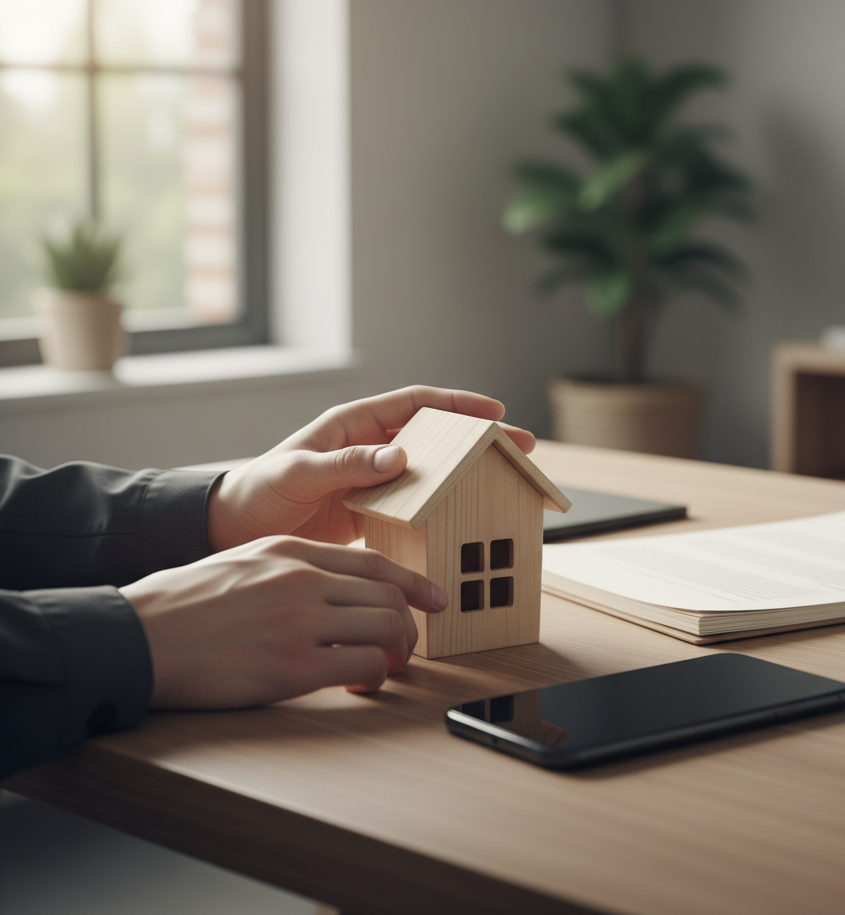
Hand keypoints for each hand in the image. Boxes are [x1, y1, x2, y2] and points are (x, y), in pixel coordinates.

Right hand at [120, 536, 448, 707]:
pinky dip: (373, 679)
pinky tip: (357, 686)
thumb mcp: (246, 562)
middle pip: (389, 597)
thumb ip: (293, 566)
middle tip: (404, 648)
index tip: (435, 598)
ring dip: (397, 654)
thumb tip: (334, 584)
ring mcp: (302, 620)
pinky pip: (363, 666)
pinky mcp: (293, 665)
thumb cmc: (186, 603)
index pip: (375, 564)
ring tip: (382, 670)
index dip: (413, 584)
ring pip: (386, 628)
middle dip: (409, 626)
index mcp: (293, 551)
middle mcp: (305, 579)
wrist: (141, 634)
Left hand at [206, 386, 535, 550]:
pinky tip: (464, 521)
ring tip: (505, 483)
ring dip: (467, 475)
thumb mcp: (297, 473)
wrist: (232, 532)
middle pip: (437, 436)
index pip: (417, 404)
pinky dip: (443, 511)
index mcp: (354, 425)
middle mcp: (371, 450)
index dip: (457, 404)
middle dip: (478, 438)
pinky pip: (417, 507)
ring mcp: (375, 482)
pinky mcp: (373, 515)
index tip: (495, 410)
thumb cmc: (257, 493)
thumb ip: (344, 464)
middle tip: (519, 446)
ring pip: (433, 472)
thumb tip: (399, 457)